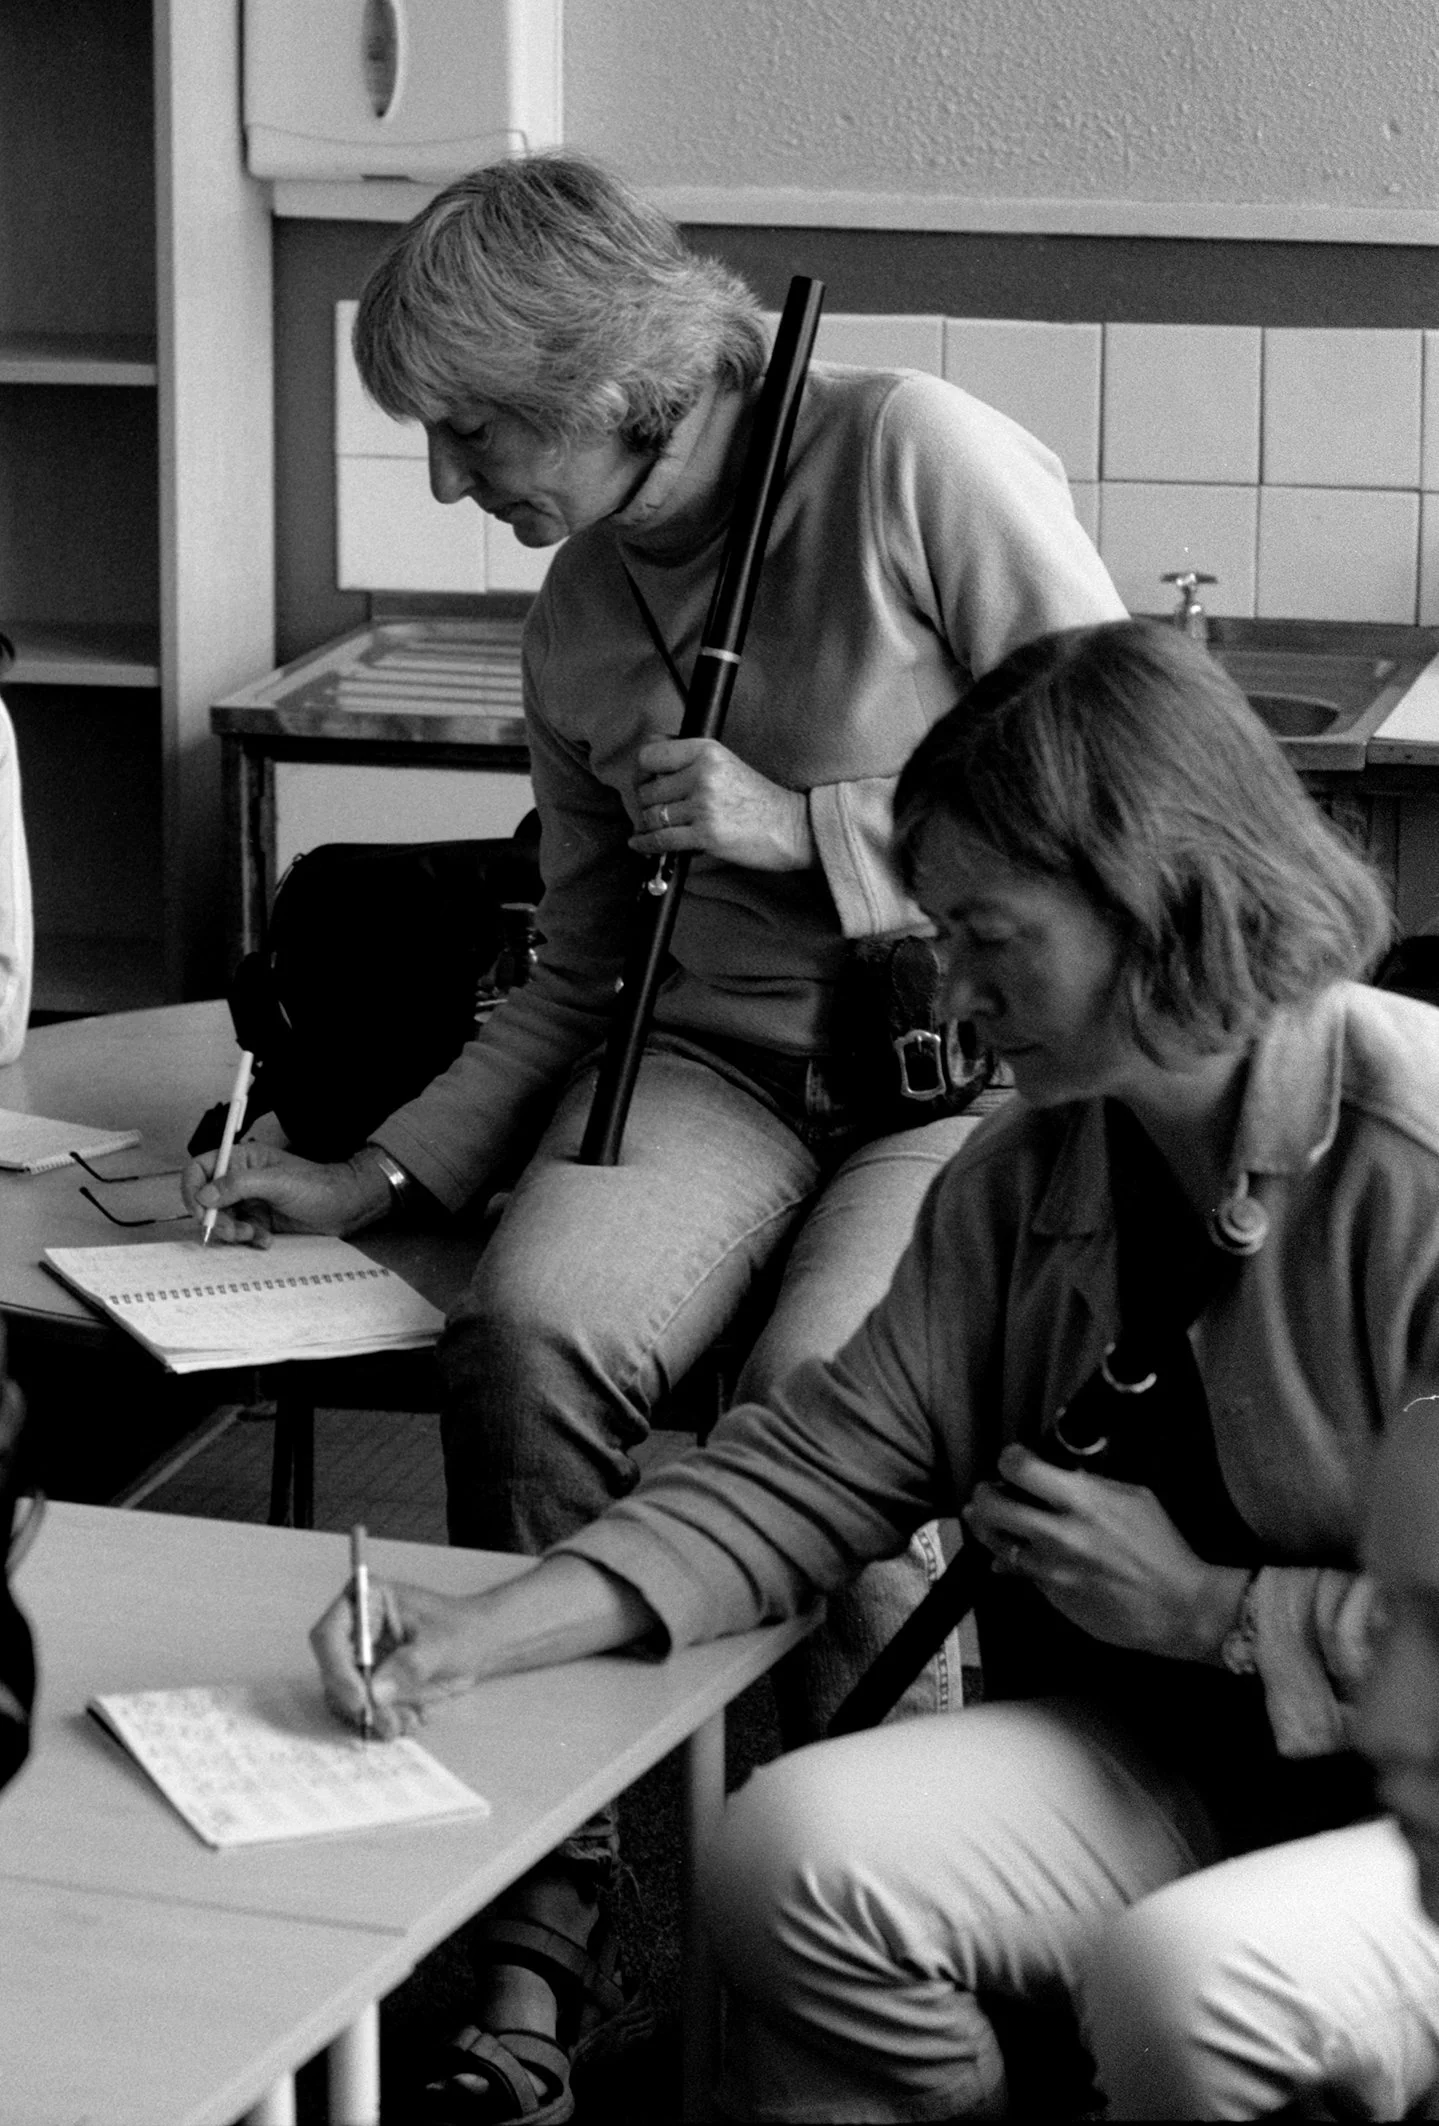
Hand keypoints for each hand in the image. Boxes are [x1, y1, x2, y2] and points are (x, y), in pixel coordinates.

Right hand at [180, 1140, 390, 1246]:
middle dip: (216, 1219)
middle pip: (207, 1200)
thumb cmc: (316, 1186)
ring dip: (233, 1232)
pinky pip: (241, 1232)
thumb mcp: (277, 1182)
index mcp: (242, 1159)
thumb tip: (204, 1195)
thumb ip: (238, 1185)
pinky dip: (250, 1239)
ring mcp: (250, 1201)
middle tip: (233, 1231)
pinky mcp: (260, 1220)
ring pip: (222, 1220)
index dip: (192, 1189)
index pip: (200, 1168)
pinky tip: (266, 1239)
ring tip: (255, 1234)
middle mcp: (241, 1179)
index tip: (200, 1211)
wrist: (345, 1207)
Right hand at [311, 1578, 492, 1739]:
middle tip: (388, 1722)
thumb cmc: (462, 1630)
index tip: (361, 1700)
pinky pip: (363, 1713)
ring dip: (375, 1717)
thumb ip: (410, 1664)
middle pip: (332, 1674)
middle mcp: (354, 1631)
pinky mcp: (369, 1686)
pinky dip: (385, 1722)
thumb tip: (376, 1693)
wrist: (480, 1646)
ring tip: (408, 1719)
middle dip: (359, 1704)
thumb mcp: (442, 1643)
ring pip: (344, 1700)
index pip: (328, 1636)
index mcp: (367, 1601)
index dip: (337, 1670)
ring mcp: (359, 1661)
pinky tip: (412, 1717)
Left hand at [631, 737, 813, 870]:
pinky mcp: (705, 834)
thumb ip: (688, 759)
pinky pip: (660, 839)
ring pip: (652, 815)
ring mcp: (704, 805)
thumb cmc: (756, 798)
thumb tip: (645, 761)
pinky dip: (646, 844)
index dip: (641, 771)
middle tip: (660, 810)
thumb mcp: (724, 763)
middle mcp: (703, 774)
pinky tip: (640, 843)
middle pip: (648, 790)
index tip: (646, 781)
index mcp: (706, 750)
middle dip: (649, 803)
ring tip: (661, 826)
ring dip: (651, 825)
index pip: (650, 755)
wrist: (790, 826)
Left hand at [964, 1443, 1249, 1660]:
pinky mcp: (1051, 1597)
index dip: (1009, 1458)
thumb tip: (1058, 1477)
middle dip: (983, 1495)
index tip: (1013, 1460)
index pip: (1021, 1469)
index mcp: (1083, 1501)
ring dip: (987, 1528)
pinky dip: (1011, 1560)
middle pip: (992, 1507)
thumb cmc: (1162, 1547)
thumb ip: (1091, 1485)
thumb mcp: (1133, 1498)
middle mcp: (1059, 1534)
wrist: (1178, 1606)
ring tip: (987, 1519)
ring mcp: (1051, 1569)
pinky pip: (1018, 1573)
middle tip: (988, 1491)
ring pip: (995, 1544)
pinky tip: (1014, 1552)